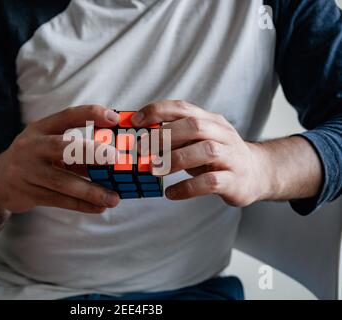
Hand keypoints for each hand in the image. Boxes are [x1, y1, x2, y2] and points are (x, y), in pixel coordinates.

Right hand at [0, 105, 120, 213]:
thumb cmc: (33, 159)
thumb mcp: (48, 146)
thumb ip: (75, 149)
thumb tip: (113, 157)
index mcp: (40, 129)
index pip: (66, 116)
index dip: (90, 114)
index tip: (114, 118)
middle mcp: (31, 147)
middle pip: (62, 147)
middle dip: (90, 152)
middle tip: (115, 157)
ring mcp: (27, 171)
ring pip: (62, 181)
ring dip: (91, 191)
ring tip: (114, 198)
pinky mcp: (27, 194)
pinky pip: (59, 200)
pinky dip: (81, 205)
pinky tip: (99, 207)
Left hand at [131, 100, 272, 206]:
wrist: (257, 173)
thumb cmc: (217, 156)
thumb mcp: (198, 140)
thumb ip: (175, 136)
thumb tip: (140, 137)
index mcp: (210, 120)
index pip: (183, 108)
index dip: (158, 111)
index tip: (135, 121)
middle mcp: (222, 134)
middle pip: (194, 126)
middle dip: (164, 136)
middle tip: (141, 149)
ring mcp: (230, 156)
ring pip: (205, 151)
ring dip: (175, 160)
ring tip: (153, 170)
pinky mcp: (234, 180)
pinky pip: (210, 182)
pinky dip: (187, 188)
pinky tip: (170, 193)